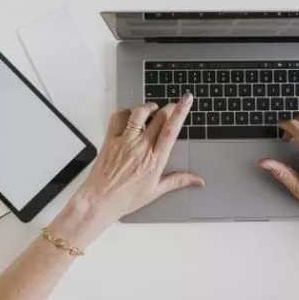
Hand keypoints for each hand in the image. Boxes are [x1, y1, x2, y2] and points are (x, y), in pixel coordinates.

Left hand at [76, 93, 203, 220]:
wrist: (100, 200)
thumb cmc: (126, 198)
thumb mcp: (156, 191)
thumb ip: (178, 180)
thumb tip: (198, 181)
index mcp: (155, 159)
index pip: (171, 130)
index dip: (180, 112)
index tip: (186, 99)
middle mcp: (141, 147)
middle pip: (158, 118)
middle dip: (168, 108)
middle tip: (172, 106)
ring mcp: (124, 141)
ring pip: (139, 113)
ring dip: (148, 107)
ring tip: (153, 109)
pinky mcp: (110, 139)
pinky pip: (118, 117)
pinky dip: (126, 112)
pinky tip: (131, 115)